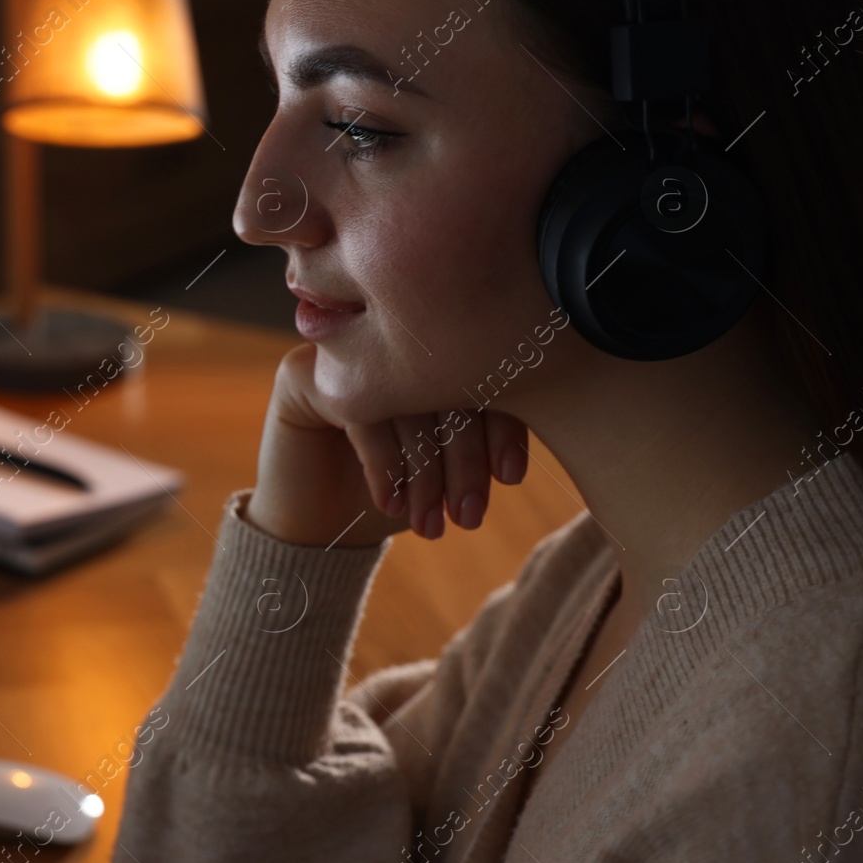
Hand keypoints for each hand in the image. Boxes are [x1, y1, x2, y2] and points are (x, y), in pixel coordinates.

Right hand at [243, 344, 530, 547]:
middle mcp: (386, 336)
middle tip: (468, 517)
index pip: (480, 370)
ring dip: (423, 472)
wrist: (318, 527)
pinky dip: (381, 464)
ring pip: (401, 400)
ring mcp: (342, 350)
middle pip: (441, 383)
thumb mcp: (452, 464)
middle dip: (462, 459)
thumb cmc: (397, 492)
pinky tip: (389, 505)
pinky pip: (356, 411)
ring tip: (430, 524)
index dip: (501, 424)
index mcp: (432, 344)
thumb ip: (488, 433)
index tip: (511, 478)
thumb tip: (560, 410)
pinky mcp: (302, 373)